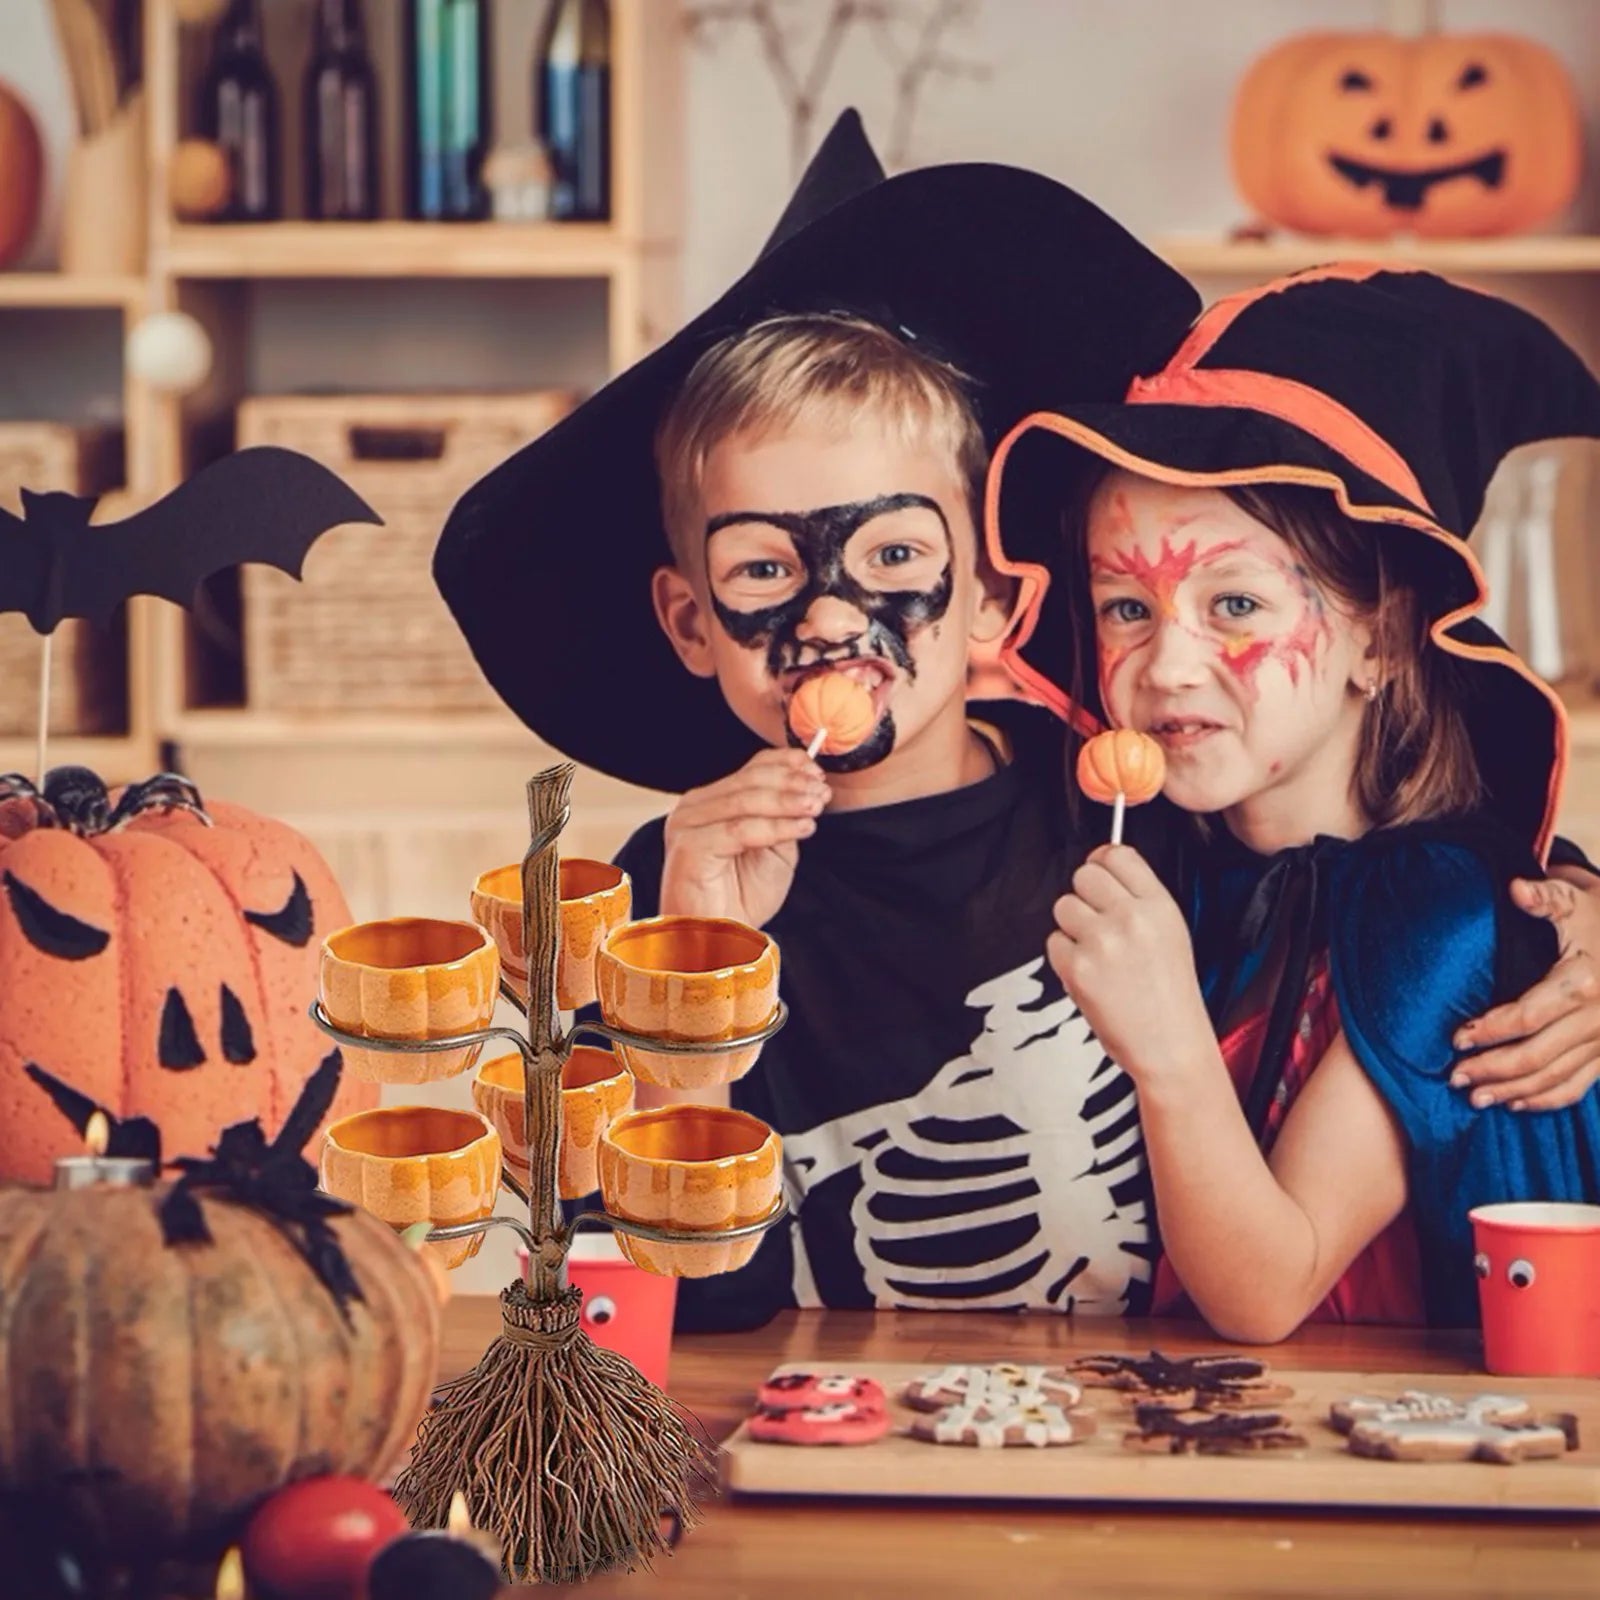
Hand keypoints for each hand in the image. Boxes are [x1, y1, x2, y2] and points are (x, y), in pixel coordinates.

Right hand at [659, 748, 828, 928]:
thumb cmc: (743, 897)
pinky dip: (776, 827)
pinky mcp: (689, 848)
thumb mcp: (775, 849)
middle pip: (750, 780)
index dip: (789, 764)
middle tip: (822, 793)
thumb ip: (784, 817)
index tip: (820, 773)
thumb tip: (809, 786)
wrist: (719, 940)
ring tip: (816, 808)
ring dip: (788, 802)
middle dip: (793, 783)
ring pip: (746, 801)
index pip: (752, 768)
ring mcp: (687, 825)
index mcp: (711, 801)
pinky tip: (803, 829)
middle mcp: (693, 807)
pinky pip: (739, 829)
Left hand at [1046, 843, 1211, 1086]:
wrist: (1169, 1045)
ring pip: (1064, 906)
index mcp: (1159, 906)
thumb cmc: (1170, 994)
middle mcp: (1131, 918)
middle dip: (1085, 896)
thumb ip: (1138, 897)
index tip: (1100, 876)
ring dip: (1072, 927)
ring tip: (1096, 953)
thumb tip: (1101, 865)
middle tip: (1097, 922)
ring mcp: (1102, 942)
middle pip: (1083, 875)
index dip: (1102, 862)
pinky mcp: (1078, 968)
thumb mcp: (1171, 932)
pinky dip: (1065, 957)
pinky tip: (1090, 974)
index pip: (1117, 854)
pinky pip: (1053, 942)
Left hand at [1450, 869, 1599, 1110]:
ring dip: (1514, 1091)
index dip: (1489, 1030)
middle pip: (1536, 1055)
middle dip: (1492, 1070)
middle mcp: (1597, 1018)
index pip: (1527, 1017)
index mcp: (1583, 983)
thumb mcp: (1576, 901)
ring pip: (1555, 1077)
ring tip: (1476, 1099)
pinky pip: (1579, 1086)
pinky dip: (1547, 1099)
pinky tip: (1517, 1103)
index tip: (1455, 1039)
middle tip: (1455, 1079)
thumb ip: (1545, 898)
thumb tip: (1515, 888)